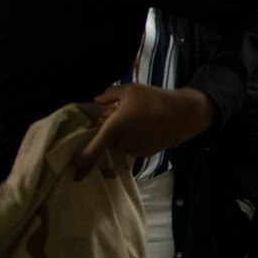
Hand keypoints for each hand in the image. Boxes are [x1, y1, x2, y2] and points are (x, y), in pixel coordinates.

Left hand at [83, 84, 214, 162]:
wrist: (183, 115)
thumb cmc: (154, 100)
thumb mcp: (129, 90)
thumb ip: (109, 95)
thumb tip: (97, 101)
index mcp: (113, 129)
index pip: (93, 150)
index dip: (82, 161)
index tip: (73, 168)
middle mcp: (122, 143)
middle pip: (106, 141)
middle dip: (106, 130)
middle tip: (111, 112)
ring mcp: (134, 150)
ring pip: (119, 143)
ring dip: (120, 133)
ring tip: (133, 115)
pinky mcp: (145, 153)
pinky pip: (131, 145)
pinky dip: (132, 137)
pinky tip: (144, 123)